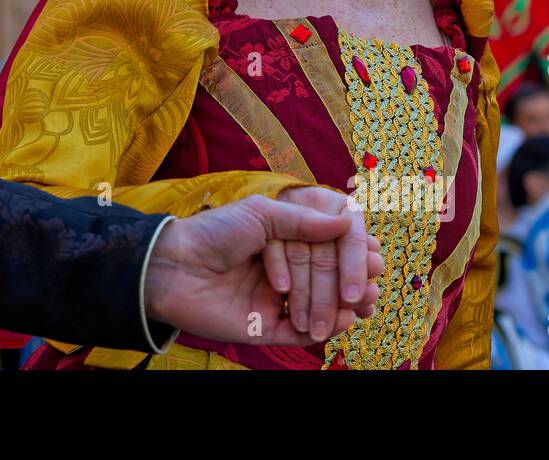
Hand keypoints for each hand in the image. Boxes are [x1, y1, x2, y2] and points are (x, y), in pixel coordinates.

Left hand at [143, 194, 383, 347]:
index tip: (376, 255)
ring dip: (342, 306)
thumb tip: (347, 218)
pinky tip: (341, 320)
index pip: (325, 249)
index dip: (350, 254)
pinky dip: (324, 327)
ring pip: (318, 307)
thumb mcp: (260, 214)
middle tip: (373, 284)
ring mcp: (274, 301)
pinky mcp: (264, 327)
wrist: (172, 266)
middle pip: (326, 279)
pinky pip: (299, 333)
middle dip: (350, 282)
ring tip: (364, 303)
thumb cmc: (212, 233)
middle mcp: (282, 271)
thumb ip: (303, 220)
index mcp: (281, 242)